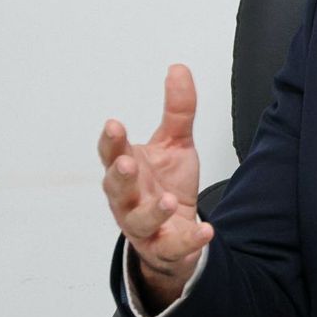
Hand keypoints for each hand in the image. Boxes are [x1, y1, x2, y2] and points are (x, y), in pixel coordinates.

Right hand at [99, 64, 212, 307]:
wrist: (175, 230)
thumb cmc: (166, 183)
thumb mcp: (176, 143)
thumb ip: (178, 110)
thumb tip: (178, 69)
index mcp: (128, 168)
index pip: (113, 153)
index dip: (111, 141)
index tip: (114, 124)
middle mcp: (128, 198)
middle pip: (116, 188)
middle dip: (120, 176)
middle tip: (127, 163)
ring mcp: (143, 225)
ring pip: (139, 221)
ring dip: (153, 211)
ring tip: (168, 201)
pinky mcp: (163, 247)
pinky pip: (173, 247)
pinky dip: (188, 240)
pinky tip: (205, 231)